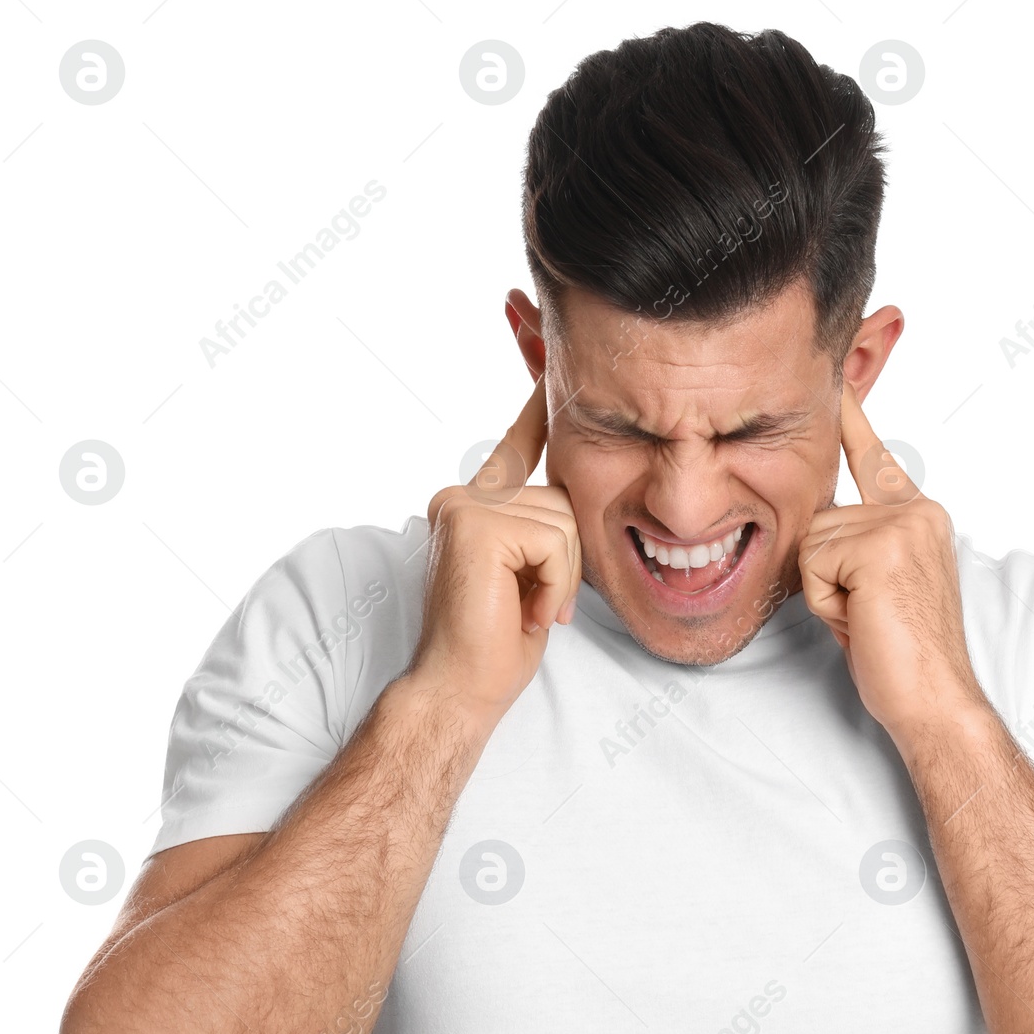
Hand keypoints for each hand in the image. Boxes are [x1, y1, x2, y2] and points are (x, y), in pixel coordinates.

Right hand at [406, 379, 581, 731]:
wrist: (461, 688)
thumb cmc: (500, 641)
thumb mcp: (534, 572)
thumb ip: (543, 527)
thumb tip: (573, 488)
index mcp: (475, 502)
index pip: (518, 442)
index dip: (537, 402)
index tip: (541, 345)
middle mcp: (463, 494)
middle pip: (562, 496)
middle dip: (568, 558)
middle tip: (535, 603)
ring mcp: (463, 505)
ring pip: (564, 519)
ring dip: (561, 576)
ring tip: (528, 608)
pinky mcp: (475, 524)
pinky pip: (554, 541)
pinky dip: (554, 583)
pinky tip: (525, 609)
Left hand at [799, 382, 984, 739]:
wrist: (932, 699)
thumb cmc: (900, 656)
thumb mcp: (874, 587)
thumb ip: (856, 546)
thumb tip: (822, 528)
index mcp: (917, 515)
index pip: (872, 456)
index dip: (853, 413)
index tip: (841, 367)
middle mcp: (915, 509)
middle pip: (817, 517)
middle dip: (823, 576)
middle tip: (864, 614)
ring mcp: (901, 523)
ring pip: (811, 541)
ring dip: (824, 592)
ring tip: (866, 618)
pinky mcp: (881, 544)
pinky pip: (813, 562)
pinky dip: (826, 602)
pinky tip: (863, 620)